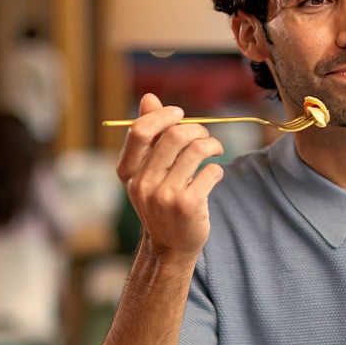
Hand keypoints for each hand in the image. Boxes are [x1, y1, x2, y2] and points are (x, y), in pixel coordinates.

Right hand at [116, 93, 225, 257]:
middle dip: (196, 129)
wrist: (169, 246)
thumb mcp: (147, 172)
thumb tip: (149, 97)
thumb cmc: (161, 201)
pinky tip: (213, 175)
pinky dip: (217, 169)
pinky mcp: (188, 205)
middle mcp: (142, 183)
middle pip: (173, 136)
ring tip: (215, 149)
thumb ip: (149, 136)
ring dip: (211, 144)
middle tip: (205, 135)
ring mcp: (164, 196)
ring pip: (196, 150)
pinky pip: (210, 171)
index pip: (139, 131)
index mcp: (128, 172)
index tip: (180, 114)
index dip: (163, 115)